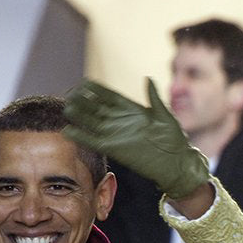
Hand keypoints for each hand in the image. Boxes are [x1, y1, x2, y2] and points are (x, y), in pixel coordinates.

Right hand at [64, 78, 209, 198]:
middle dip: (82, 101)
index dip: (96, 89)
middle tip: (69, 95)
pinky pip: (94, 142)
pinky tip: (69, 131)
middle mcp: (120, 120)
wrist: (176, 163)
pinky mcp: (114, 149)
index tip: (84, 83)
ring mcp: (116, 134)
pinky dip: (82, 137)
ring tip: (66, 109)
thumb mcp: (166, 116)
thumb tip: (148, 79)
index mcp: (131, 109)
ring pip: (92, 123)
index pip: (108, 95)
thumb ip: (155, 98)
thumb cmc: (175, 139)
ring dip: (79, 116)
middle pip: (96, 107)